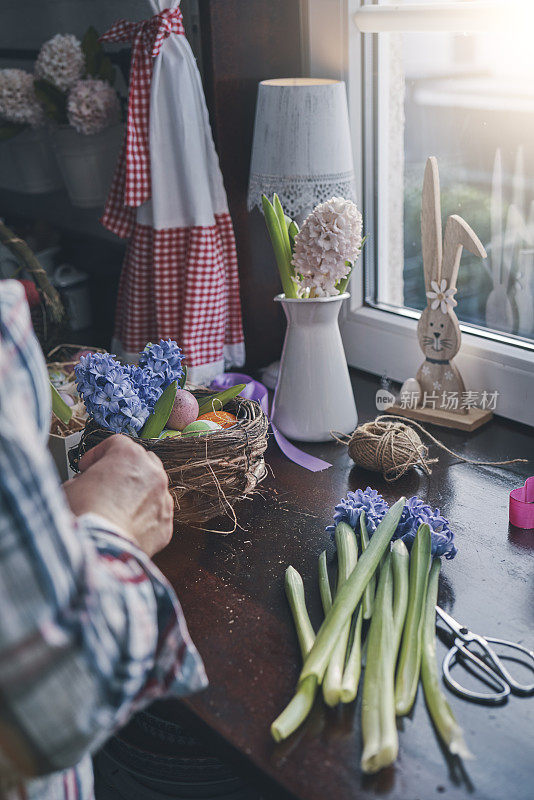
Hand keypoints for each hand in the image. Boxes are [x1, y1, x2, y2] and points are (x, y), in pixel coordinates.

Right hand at [63, 435, 173, 556]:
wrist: (98, 549)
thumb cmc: (83, 516)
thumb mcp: (70, 486)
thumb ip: (83, 479)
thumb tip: (85, 484)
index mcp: (129, 455)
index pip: (116, 443)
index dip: (98, 454)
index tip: (88, 466)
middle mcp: (152, 473)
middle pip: (141, 462)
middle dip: (123, 470)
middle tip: (105, 483)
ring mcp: (162, 498)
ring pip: (152, 488)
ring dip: (137, 493)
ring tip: (116, 508)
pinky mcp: (165, 524)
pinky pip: (155, 514)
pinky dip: (143, 517)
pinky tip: (125, 526)